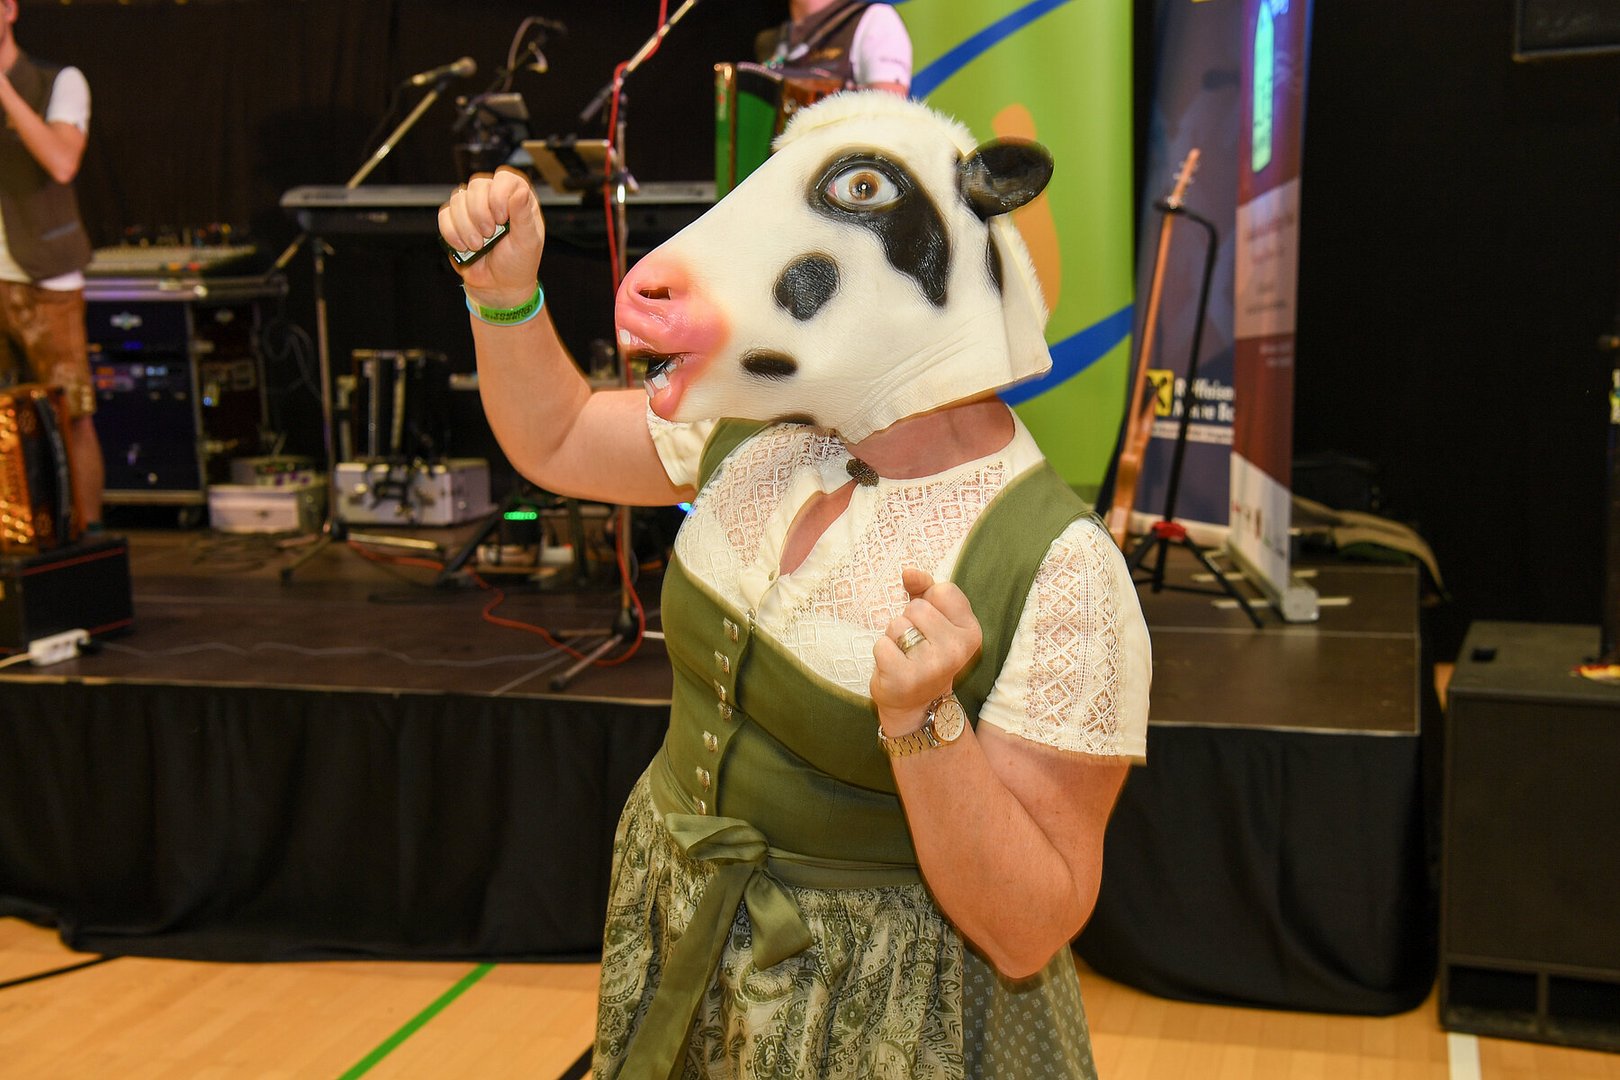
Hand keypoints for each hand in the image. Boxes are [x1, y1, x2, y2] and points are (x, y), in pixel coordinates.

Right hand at [437, 165, 544, 308]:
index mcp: (516, 198)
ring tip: (479, 246)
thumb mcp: (528, 241)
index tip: (502, 219)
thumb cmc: (518, 263)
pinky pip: (445, 215)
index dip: (498, 195)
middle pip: (477, 186)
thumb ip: (523, 215)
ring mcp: (472, 208)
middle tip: (490, 235)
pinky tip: (464, 247)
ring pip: (458, 200)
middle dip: (481, 213)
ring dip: (467, 227)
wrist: (498, 286)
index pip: (504, 178)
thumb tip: (520, 191)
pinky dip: (453, 233)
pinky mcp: (455, 221)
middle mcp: (494, 198)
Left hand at [871, 567, 981, 732]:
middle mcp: (957, 649)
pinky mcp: (905, 678)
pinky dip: (882, 653)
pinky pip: (881, 644)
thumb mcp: (934, 618)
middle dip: (909, 622)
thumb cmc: (925, 652)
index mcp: (971, 632)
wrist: (916, 703)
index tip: (932, 627)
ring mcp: (932, 666)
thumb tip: (908, 572)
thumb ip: (925, 588)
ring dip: (894, 637)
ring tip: (905, 656)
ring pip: (897, 624)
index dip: (930, 604)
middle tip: (915, 646)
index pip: (943, 590)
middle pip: (917, 607)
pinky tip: (894, 668)